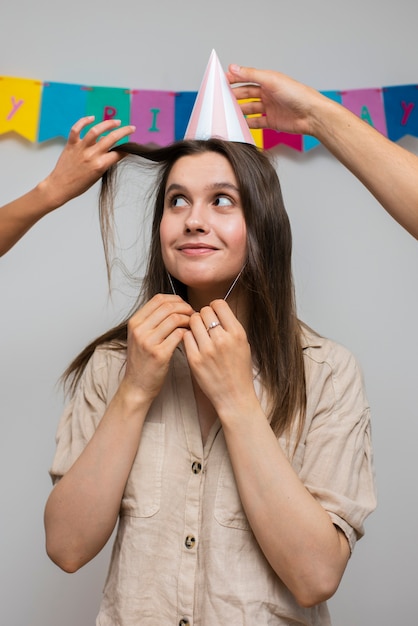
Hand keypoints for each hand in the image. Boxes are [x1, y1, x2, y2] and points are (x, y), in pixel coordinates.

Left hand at [40, 116, 135, 208]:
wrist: (60, 187)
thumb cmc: (79, 185)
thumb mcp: (97, 176)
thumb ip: (105, 163)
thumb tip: (112, 151)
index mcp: (100, 165)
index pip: (118, 154)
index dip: (127, 149)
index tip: (130, 146)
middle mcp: (92, 155)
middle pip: (112, 138)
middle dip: (124, 131)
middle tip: (131, 128)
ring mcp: (81, 148)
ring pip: (96, 131)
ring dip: (108, 124)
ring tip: (116, 122)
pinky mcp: (71, 144)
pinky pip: (76, 129)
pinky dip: (84, 121)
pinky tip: (92, 118)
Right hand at [121, 294, 193, 400]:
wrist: (137, 385)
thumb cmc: (143, 361)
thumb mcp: (140, 336)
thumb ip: (152, 320)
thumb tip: (174, 305)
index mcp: (135, 322)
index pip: (158, 299)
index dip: (176, 299)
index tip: (184, 305)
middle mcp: (139, 330)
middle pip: (168, 306)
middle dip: (185, 308)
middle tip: (194, 314)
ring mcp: (148, 342)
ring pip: (175, 318)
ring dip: (189, 319)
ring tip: (194, 325)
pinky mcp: (159, 354)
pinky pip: (179, 334)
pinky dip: (188, 332)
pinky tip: (190, 337)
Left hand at [183, 299, 256, 417]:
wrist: (234, 396)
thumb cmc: (239, 370)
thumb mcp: (243, 344)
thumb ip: (230, 326)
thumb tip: (215, 309)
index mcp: (237, 333)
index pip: (219, 304)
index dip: (213, 307)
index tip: (212, 313)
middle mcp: (222, 339)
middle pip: (204, 311)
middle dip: (202, 315)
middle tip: (204, 324)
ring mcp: (207, 350)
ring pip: (193, 322)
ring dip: (194, 324)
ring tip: (198, 333)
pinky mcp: (195, 359)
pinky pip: (185, 336)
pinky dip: (188, 337)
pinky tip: (194, 343)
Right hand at [226, 64, 323, 136]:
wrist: (311, 115)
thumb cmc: (297, 95)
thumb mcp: (271, 80)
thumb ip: (251, 75)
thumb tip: (233, 68)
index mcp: (268, 80)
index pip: (247, 78)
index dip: (234, 79)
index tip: (221, 81)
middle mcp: (268, 93)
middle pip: (246, 94)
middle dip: (234, 96)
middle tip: (221, 99)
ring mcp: (270, 108)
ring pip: (249, 108)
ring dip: (239, 110)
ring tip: (227, 113)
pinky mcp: (272, 122)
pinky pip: (256, 123)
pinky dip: (247, 124)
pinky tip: (239, 125)